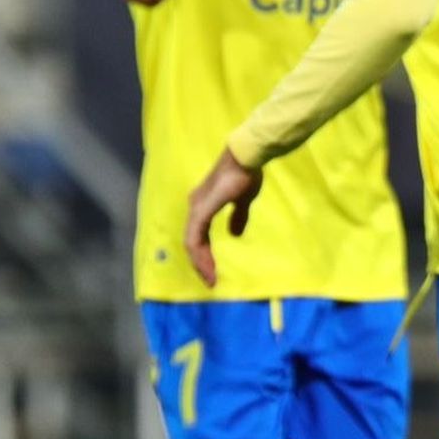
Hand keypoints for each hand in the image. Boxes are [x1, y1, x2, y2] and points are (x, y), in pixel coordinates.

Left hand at [185, 148, 263, 286]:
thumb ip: (238, 216)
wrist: (245, 158)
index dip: (205, 253)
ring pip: (191, 243)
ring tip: (211, 278)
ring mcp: (196, 209)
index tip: (215, 270)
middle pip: (192, 242)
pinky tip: (209, 266)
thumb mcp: (243, 200)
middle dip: (201, 263)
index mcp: (203, 204)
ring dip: (200, 263)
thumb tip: (235, 234)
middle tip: (211, 280)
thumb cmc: (246, 174)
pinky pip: (195, 239)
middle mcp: (195, 207)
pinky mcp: (201, 212)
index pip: (198, 234)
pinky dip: (201, 255)